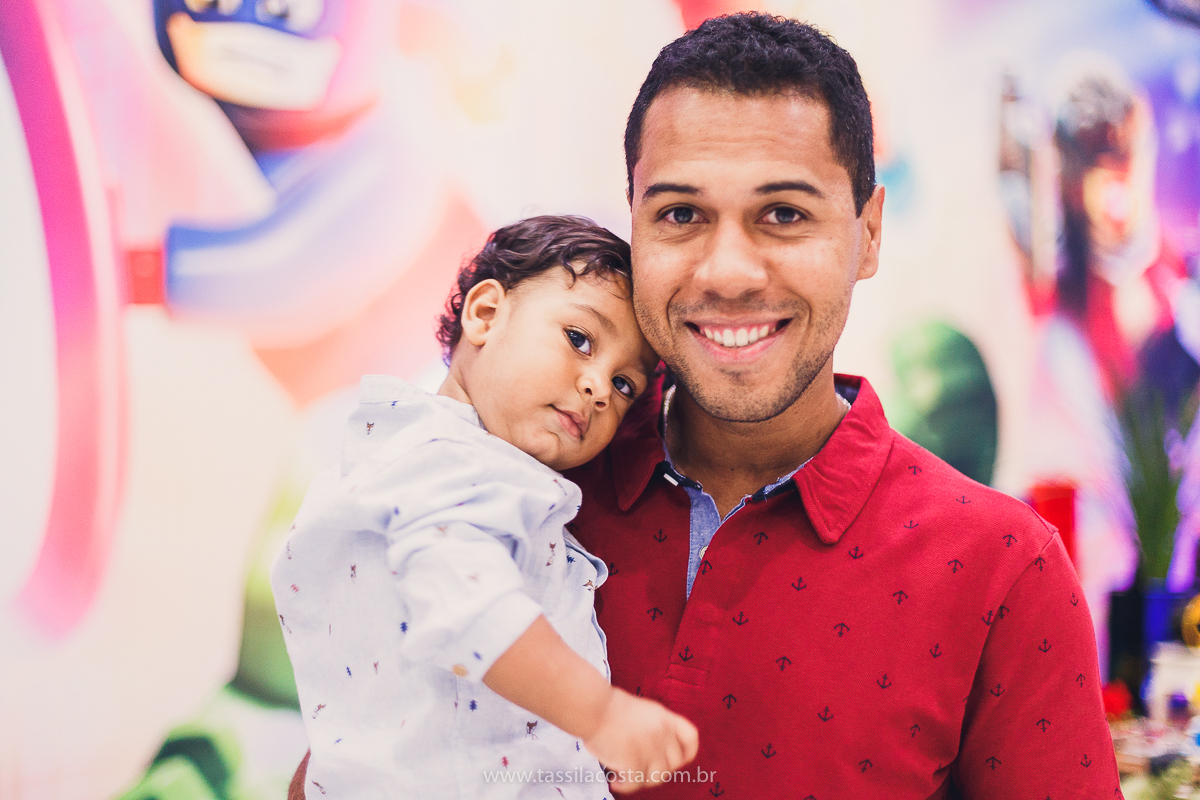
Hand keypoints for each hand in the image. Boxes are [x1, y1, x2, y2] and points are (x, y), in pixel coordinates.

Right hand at [582, 688, 698, 793]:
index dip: (687, 753)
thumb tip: (655, 752)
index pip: (691, 738)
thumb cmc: (609, 707)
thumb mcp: (642, 710)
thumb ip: (654, 728)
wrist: (594, 708)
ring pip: (656, 778)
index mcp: (665, 718)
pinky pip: (635, 784)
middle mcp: (662, 734)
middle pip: (673, 764)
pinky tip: (615, 781)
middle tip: (640, 769)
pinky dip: (624, 786)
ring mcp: (650, 750)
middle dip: (657, 769)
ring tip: (624, 776)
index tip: (677, 760)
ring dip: (641, 779)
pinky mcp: (635, 763)